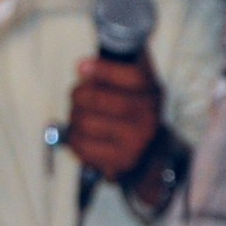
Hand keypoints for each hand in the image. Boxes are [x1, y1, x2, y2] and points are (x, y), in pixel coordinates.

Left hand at [65, 55, 164, 179]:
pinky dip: (73, 137)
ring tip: (77, 114)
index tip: (81, 66)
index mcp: (152, 92)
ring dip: (74, 116)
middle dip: (79, 94)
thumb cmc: (132, 109)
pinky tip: (78, 133)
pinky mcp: (120, 161)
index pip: (133, 77)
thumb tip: (84, 64)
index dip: (104, 70)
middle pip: (101, 100)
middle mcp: (148, 117)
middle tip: (76, 94)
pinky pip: (82, 145)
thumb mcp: (134, 84)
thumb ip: (117, 64)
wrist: (149, 150)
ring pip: (86, 123)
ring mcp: (135, 142)